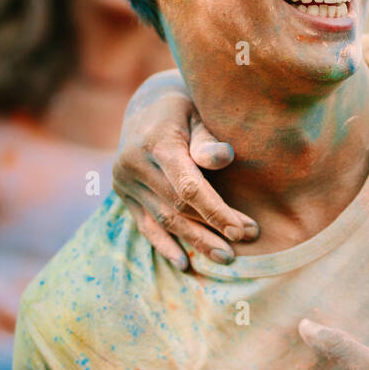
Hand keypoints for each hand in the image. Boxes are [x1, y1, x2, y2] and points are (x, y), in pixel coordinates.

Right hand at [112, 70, 257, 268]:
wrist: (147, 105)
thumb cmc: (186, 109)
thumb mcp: (199, 114)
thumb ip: (208, 139)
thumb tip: (225, 157)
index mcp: (157, 142)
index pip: (188, 186)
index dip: (216, 211)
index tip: (243, 229)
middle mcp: (134, 164)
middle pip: (178, 207)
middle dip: (213, 228)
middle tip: (245, 243)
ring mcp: (125, 181)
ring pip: (163, 220)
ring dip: (195, 241)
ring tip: (225, 257)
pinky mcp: (123, 193)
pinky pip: (144, 225)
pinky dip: (164, 245)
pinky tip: (184, 264)